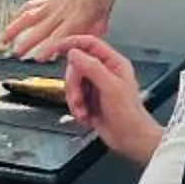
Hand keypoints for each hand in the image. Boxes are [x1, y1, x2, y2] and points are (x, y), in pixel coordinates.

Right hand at [6, 0, 114, 59]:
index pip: (61, 35)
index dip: (49, 47)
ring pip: (30, 16)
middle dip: (27, 42)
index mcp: (78, 16)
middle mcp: (62, 10)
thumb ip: (92, 34)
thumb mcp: (103, 18)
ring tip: (4, 39)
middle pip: (41, 28)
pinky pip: (31, 5)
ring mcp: (53, 4)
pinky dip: (20, 14)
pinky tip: (13, 22)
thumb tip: (83, 47)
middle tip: (18, 54)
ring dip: (15, 28)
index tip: (39, 57)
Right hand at [62, 35, 163, 163]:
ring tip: (84, 110)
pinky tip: (86, 116)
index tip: (53, 48)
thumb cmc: (130, 115)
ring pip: (72, 83)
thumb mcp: (111, 87)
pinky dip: (76, 109)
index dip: (69, 43)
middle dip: (73, 84)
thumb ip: (92, 67)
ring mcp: (96, 86)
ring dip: (74, 99)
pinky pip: (73, 98)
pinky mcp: (90, 100)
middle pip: (75, 66)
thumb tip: (74, 53)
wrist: (131, 140)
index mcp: (113, 63)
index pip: (88, 43)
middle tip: (78, 98)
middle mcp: (104, 72)